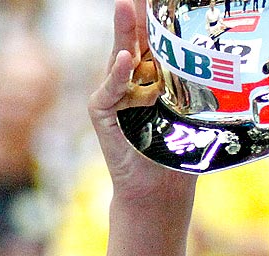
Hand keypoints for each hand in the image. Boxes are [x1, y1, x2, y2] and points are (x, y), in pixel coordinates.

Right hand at [89, 0, 194, 205]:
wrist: (157, 183)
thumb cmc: (177, 148)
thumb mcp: (189, 107)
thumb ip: (188, 82)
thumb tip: (207, 51)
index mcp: (157, 75)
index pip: (158, 38)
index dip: (159, 17)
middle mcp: (133, 80)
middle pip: (137, 40)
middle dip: (136, 14)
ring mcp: (115, 95)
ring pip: (119, 57)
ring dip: (123, 32)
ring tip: (126, 7)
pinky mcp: (102, 113)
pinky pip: (108, 91)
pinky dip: (115, 75)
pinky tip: (124, 57)